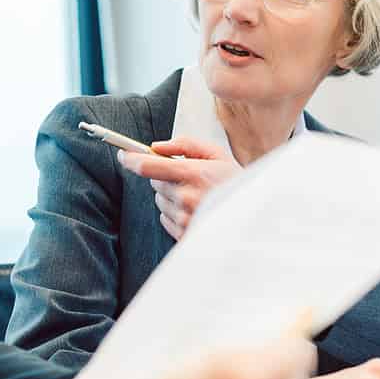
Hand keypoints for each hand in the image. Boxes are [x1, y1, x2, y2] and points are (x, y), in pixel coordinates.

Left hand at [117, 136, 240, 239]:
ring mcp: (184, 218)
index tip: (123, 155)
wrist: (256, 215)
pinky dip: (174, 213)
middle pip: (154, 182)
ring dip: (171, 195)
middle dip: (164, 176)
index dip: (131, 159)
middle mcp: (185, 197)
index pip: (148, 166)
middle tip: (187, 176)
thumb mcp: (217, 154)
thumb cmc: (235, 181)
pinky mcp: (184, 234)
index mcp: (193, 173)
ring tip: (196, 195)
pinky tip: (194, 209)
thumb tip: (157, 146)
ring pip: (160, 201)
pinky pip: (165, 219)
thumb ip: (185, 144)